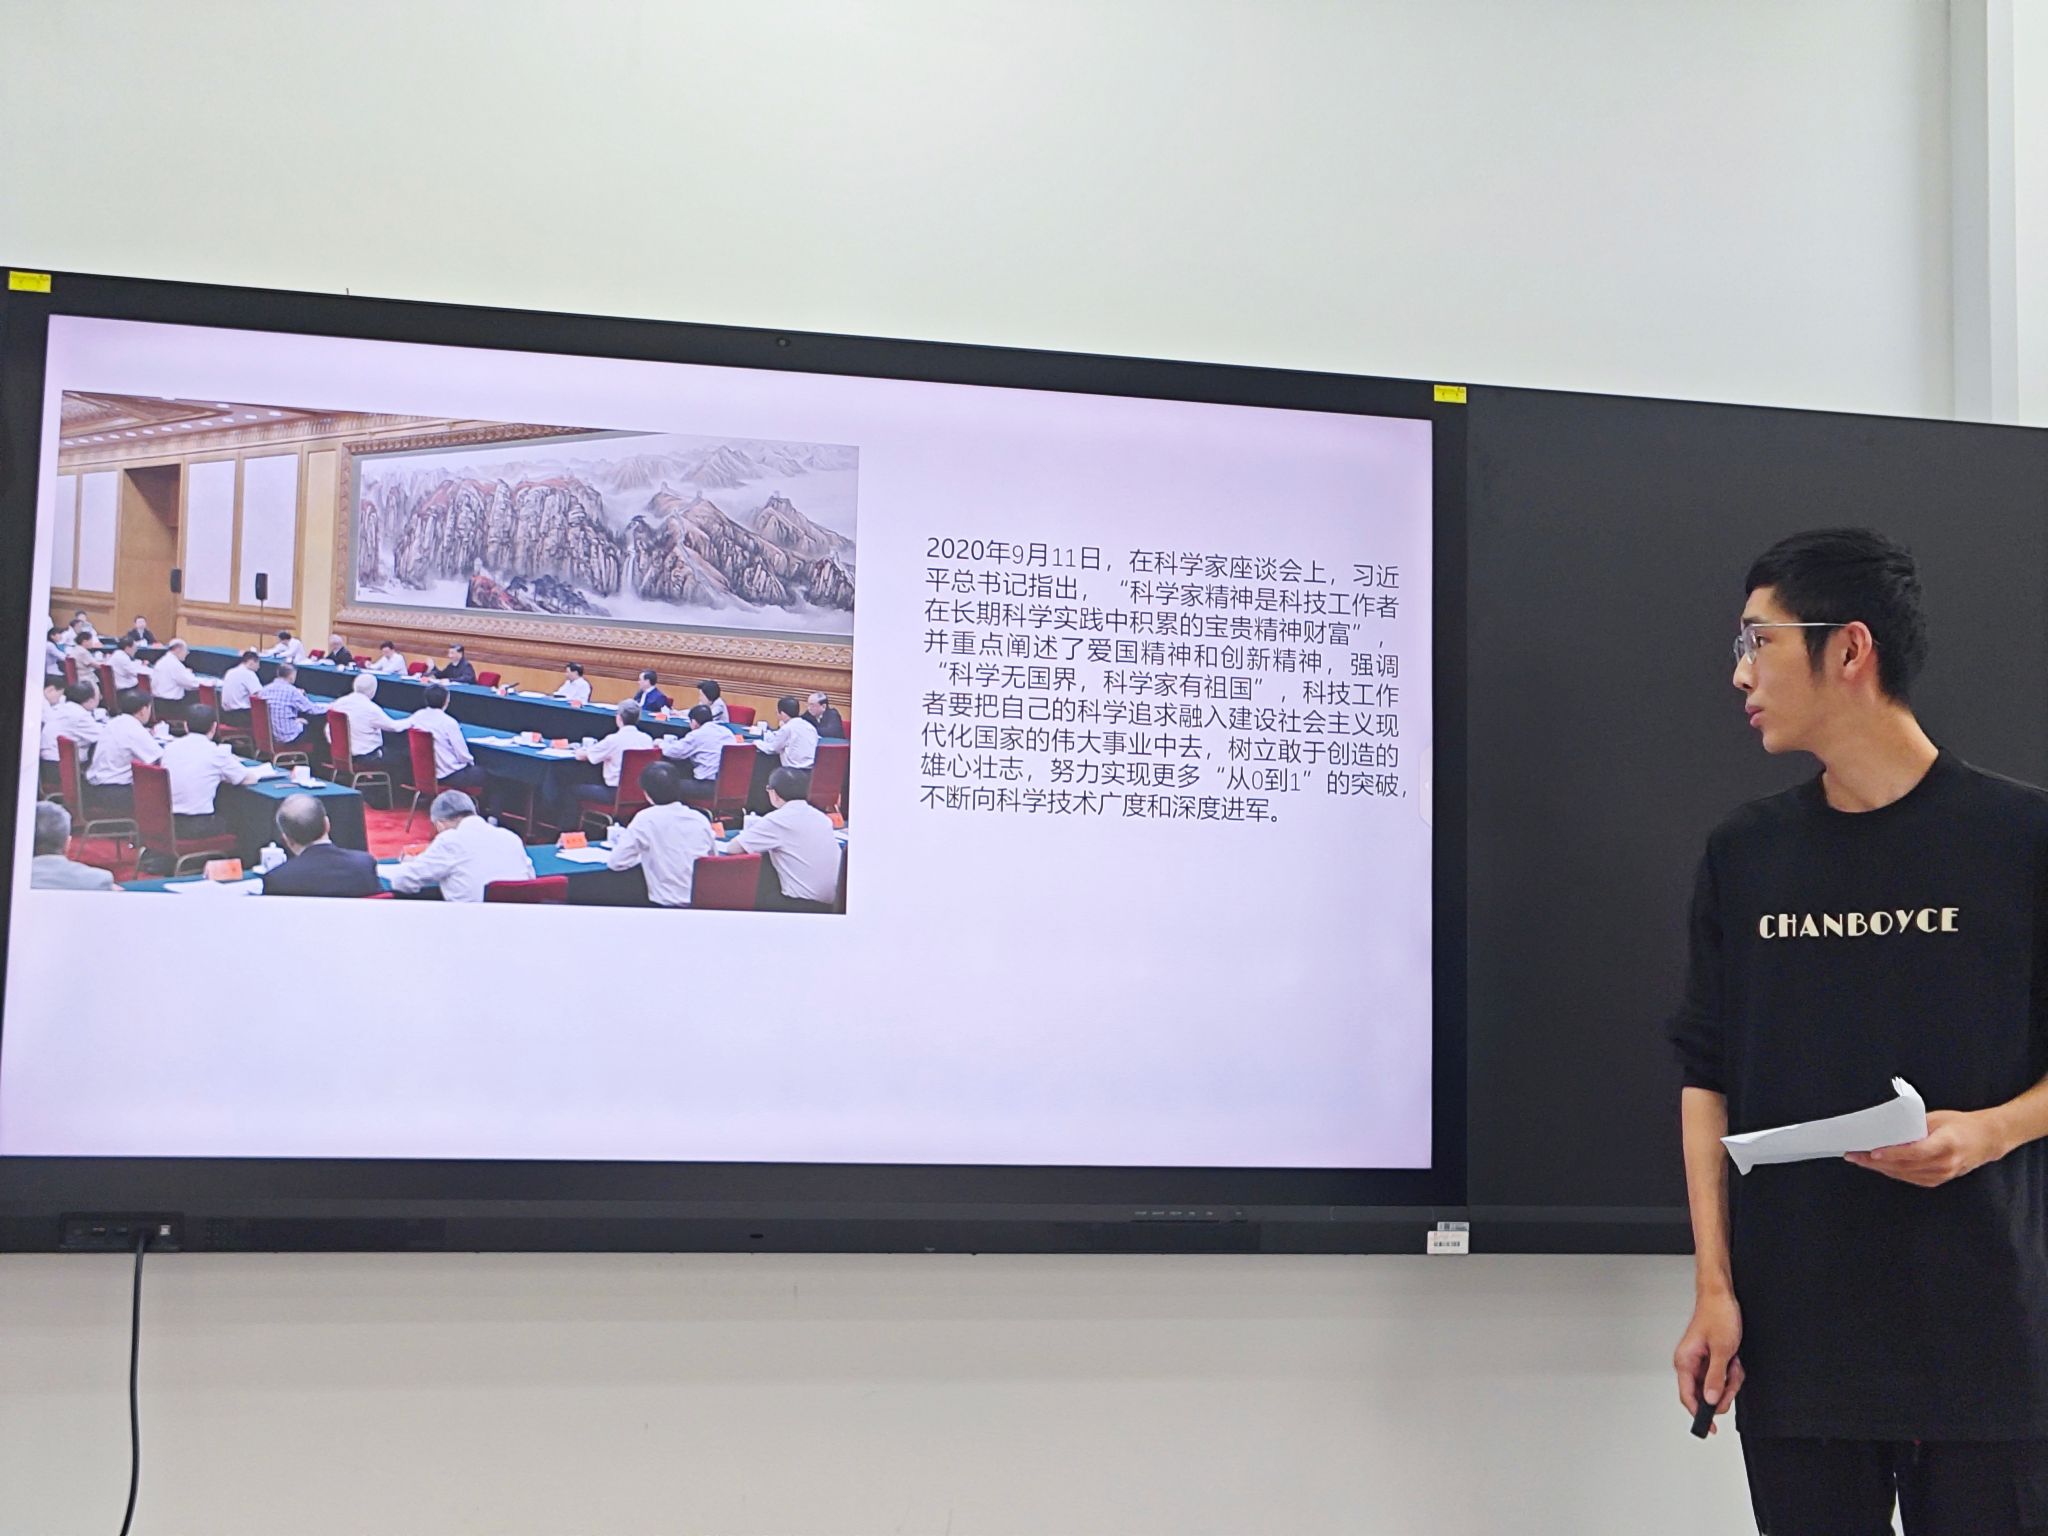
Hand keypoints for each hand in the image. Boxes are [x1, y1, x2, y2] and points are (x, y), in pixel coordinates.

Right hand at [1673, 1291, 1743, 1433]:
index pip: (1687, 1396)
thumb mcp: (1721, 1350)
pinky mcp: (1710, 1358)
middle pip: (1706, 1393)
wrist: (1722, 1297)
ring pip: (1717, 1385)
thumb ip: (1715, 1378)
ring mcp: (1700, 1361)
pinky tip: (1734, 1359)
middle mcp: (1689, 1363)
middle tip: (1732, 1379)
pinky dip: (1731, 1371)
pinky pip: (1722, 1376)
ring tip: (1734, 1363)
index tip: (1710, 1428)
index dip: (1699, 1414)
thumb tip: (1711, 1400)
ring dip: (1730, 1378)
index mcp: (1684, 1361)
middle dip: (1724, 1389)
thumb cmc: (1717, 1316)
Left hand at [1845, 1109, 2009, 1186]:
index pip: (1914, 1152)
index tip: (1872, 1152)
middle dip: (1875, 1161)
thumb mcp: (1936, 1118)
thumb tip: (1886, 1131)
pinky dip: (1893, 1172)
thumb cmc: (1961, 1124)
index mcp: (1946, 1144)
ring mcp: (1943, 1174)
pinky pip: (1911, 1178)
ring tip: (1859, 1160)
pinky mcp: (1939, 1180)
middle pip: (1904, 1166)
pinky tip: (1878, 1166)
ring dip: (1880, 1168)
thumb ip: (1913, 1127)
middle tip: (1853, 1155)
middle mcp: (1945, 1163)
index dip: (1892, 1154)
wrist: (1987, 1140)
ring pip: (1904, 1174)